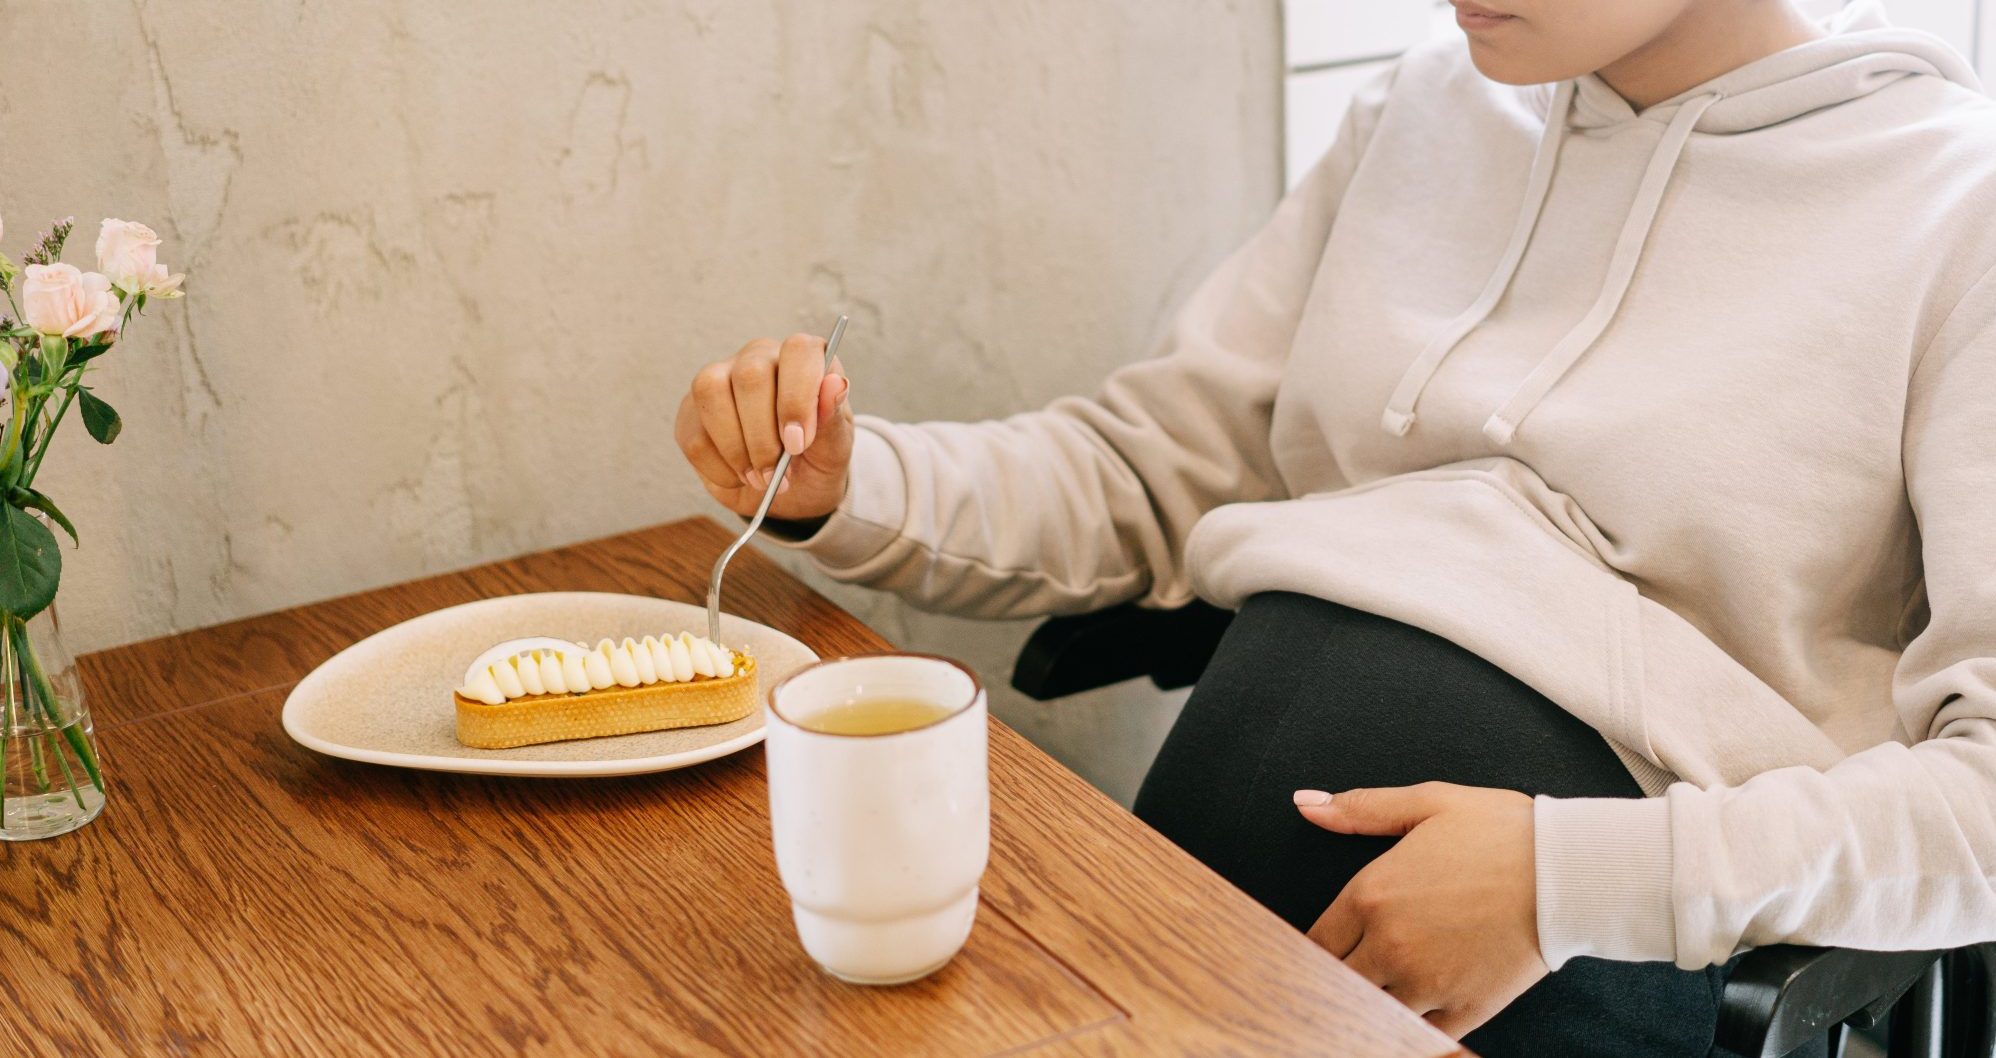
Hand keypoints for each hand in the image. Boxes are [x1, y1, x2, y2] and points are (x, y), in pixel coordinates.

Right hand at [675, 333, 852, 521]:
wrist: (792, 492)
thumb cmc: (817, 458)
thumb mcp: (835, 446)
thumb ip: (833, 416)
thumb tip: (835, 385)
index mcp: (802, 359)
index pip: (798, 350)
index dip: (796, 397)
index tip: (798, 443)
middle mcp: (759, 359)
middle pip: (750, 375)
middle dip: (762, 435)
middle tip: (776, 472)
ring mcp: (720, 379)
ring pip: (711, 393)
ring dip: (735, 449)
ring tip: (759, 478)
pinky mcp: (692, 411)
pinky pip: (694, 434)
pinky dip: (718, 468)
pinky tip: (739, 478)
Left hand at [1294, 782, 1547, 1038]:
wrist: (1569, 870)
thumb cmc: (1500, 831)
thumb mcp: (1427, 804)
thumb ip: (1361, 809)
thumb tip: (1306, 803)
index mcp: (1371, 896)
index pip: (1315, 941)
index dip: (1315, 947)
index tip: (1324, 948)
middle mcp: (1390, 946)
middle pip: (1337, 980)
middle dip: (1337, 976)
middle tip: (1349, 969)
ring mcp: (1426, 983)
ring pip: (1372, 1011)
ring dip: (1372, 1001)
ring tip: (1382, 988)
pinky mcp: (1465, 1008)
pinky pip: (1420, 1033)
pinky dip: (1411, 1026)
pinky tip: (1414, 1010)